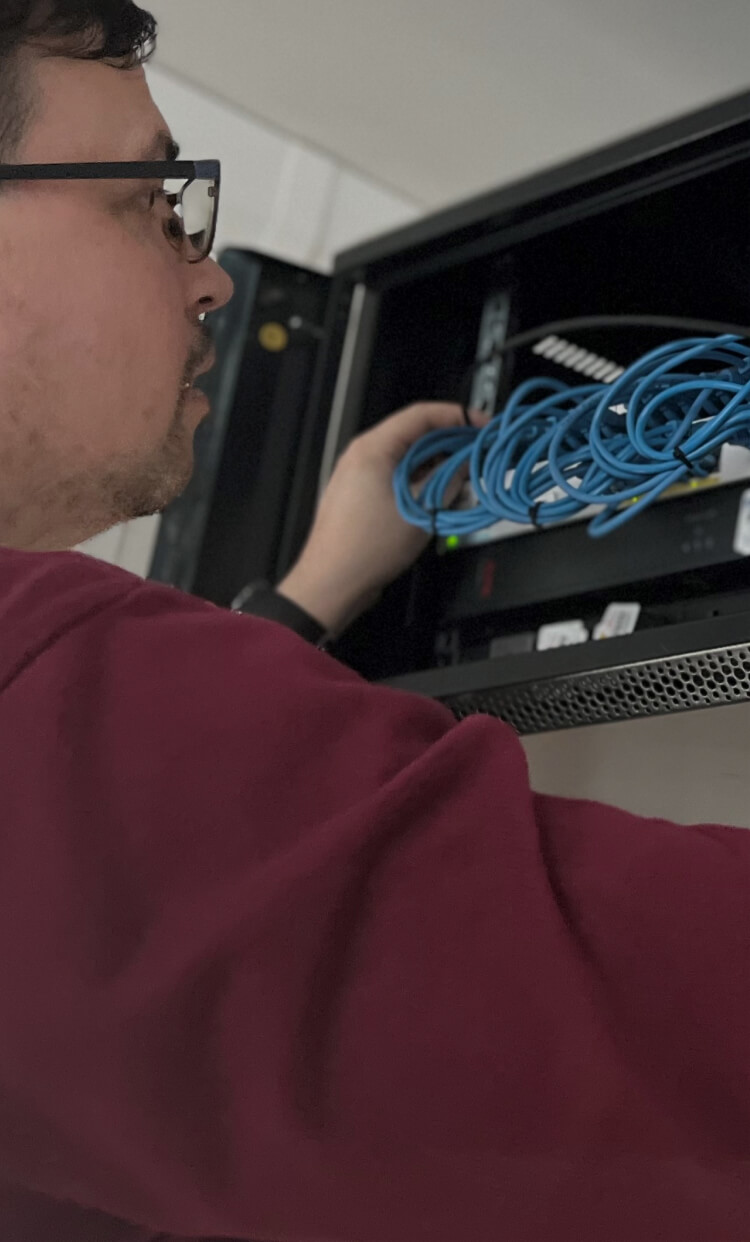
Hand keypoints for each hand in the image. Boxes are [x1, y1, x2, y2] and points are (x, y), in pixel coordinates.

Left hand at [277, 402, 486, 636]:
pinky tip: (439, 498)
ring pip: (408, 459)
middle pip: (415, 436)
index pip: (422, 415)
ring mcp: (360, 475)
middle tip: (476, 456)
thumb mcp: (420, 512)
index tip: (480, 425)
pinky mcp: (362, 494)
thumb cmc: (363, 549)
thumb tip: (465, 466)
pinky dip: (421, 482)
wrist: (332, 582)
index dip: (457, 416)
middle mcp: (363, 455)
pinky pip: (398, 477)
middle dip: (450, 445)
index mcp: (373, 449)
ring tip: (462, 482)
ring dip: (437, 467)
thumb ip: (447, 482)